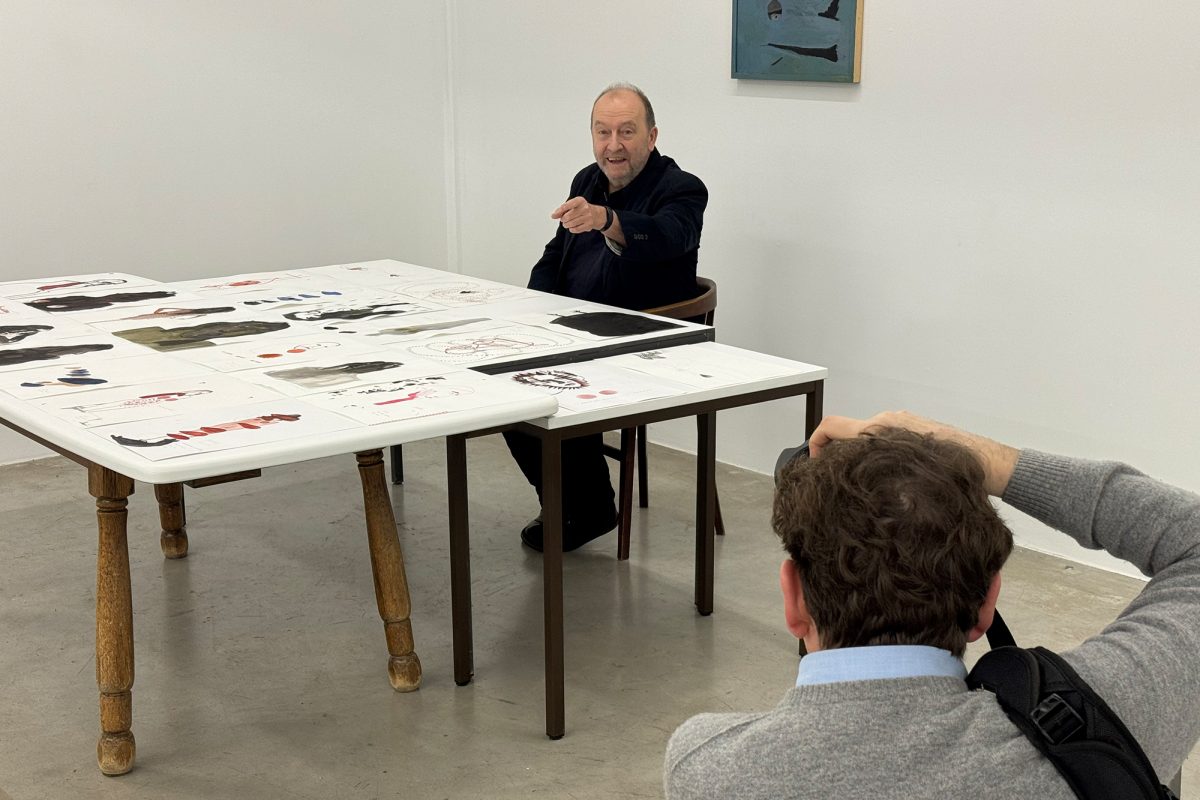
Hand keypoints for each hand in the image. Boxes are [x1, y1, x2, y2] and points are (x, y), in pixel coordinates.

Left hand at [551, 197, 604, 233]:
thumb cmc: (581, 209)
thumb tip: (553, 216)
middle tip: (563, 219)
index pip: (567, 205)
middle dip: (563, 219)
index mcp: (580, 200)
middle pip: (567, 216)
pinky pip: (575, 229)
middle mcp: (585, 208)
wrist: (597, 214)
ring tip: (567, 223)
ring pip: (571, 224)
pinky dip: (571, 229)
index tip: (553, 215)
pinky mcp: (589, 225)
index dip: (559, 211)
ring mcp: (588, 217)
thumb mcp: (572, 205)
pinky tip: (572, 227)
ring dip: (566, 225)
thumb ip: (562, 209)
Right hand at [808, 411, 1019, 495]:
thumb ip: (870, 467)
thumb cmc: (953, 469)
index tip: (814, 463)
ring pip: (866, 437)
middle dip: (835, 452)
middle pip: (847, 432)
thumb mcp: (903, 473)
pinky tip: (886, 475)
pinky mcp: (912, 430)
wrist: (988, 463)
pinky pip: (884, 438)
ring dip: (856, 454)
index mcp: (881, 428)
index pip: (832, 426)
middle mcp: (888, 420)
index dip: (815, 443)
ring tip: (862, 481)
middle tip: (834, 478)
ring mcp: (901, 423)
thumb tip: (844, 472)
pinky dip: (874, 453)